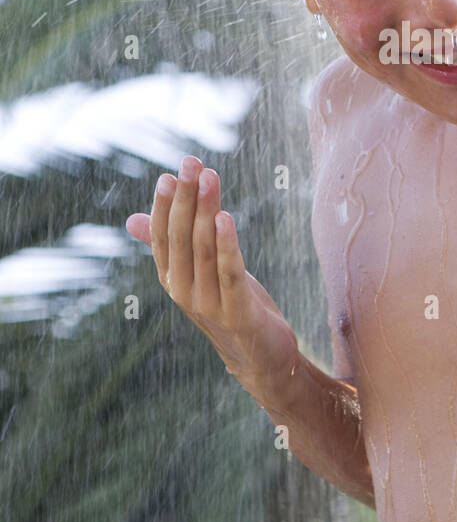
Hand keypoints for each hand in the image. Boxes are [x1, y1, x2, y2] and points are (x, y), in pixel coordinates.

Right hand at [125, 156, 299, 411]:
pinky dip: (227, 244)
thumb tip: (131, 219)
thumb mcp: (199, 272)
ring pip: (204, 250)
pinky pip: (230, 273)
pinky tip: (227, 217)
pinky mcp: (238, 312)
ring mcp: (209, 304)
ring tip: (210, 178)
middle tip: (192, 163)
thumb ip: (171, 244)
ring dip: (207, 211)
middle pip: (181, 238)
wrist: (260, 358)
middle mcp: (184, 291)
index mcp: (172, 279)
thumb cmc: (230, 307)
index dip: (166, 205)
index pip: (163, 236)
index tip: (172, 172)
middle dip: (186, 198)